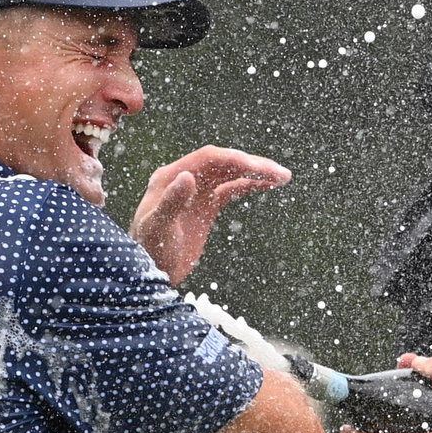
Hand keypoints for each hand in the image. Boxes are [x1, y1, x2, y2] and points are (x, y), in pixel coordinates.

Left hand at [129, 147, 290, 284]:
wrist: (148, 273)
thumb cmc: (149, 252)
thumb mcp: (158, 230)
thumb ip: (171, 203)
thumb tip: (188, 177)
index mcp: (170, 177)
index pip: (209, 159)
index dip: (235, 160)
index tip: (259, 168)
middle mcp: (184, 178)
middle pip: (224, 163)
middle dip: (253, 165)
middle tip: (280, 174)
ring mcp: (196, 191)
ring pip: (230, 174)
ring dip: (256, 173)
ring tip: (282, 178)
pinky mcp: (206, 205)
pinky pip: (231, 189)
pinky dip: (250, 186)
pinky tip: (268, 186)